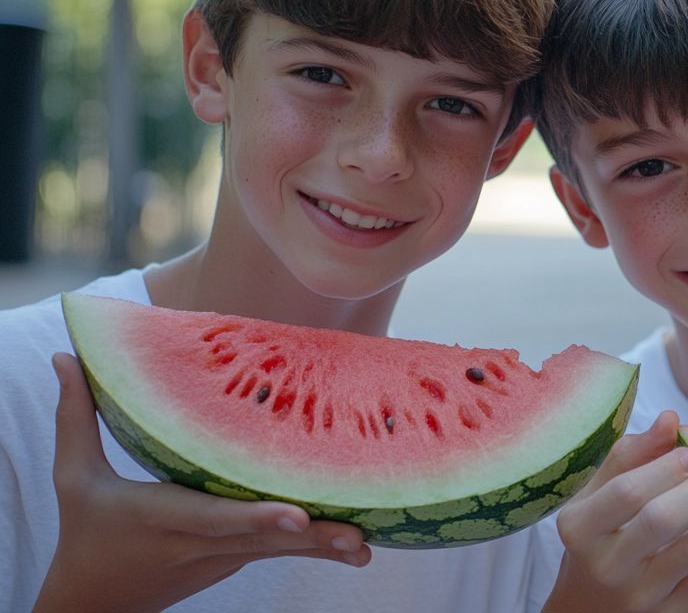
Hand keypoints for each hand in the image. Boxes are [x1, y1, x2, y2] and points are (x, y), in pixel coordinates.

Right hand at [33, 353, 370, 612]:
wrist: (95, 603)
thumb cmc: (86, 532)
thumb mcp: (73, 479)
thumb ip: (75, 417)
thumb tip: (64, 356)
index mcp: (165, 517)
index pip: (217, 518)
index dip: (257, 518)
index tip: (296, 516)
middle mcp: (202, 541)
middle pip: (264, 539)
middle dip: (312, 538)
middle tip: (357, 536)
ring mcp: (226, 555)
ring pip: (280, 549)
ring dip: (325, 546)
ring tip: (366, 543)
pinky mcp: (239, 557)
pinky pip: (281, 548)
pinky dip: (316, 543)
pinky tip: (358, 541)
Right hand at [542, 411, 687, 612]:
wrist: (588, 610)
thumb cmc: (595, 541)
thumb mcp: (594, 496)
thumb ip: (630, 455)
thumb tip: (671, 420)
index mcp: (580, 529)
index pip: (628, 491)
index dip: (666, 465)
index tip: (687, 454)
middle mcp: (607, 567)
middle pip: (663, 518)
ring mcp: (641, 597)